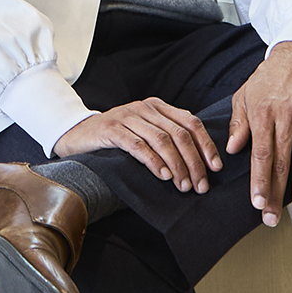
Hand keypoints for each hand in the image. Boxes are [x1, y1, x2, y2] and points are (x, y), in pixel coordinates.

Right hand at [53, 98, 223, 192]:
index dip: (206, 145)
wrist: (76, 133)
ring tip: (184, 185)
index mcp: (157, 107)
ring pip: (162, 140)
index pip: (191, 123)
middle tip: (201, 185)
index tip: (216, 168)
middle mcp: (145, 108)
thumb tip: (198, 157)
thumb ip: (166, 135)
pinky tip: (163, 176)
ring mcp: (127, 116)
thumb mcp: (143, 131)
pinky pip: (138, 146)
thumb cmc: (115, 137)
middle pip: (180, 134)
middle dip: (194, 162)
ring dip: (177, 166)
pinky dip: (154, 162)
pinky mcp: (111, 129)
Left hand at [226, 42, 291, 226]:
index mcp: (264, 114)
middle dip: (277, 195)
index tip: (257, 203)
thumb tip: (231, 150)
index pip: (262, 155)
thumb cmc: (269, 77)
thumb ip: (238, 124)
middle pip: (283, 165)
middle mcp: (288, 120)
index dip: (260, 181)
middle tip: (272, 219)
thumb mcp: (244, 95)